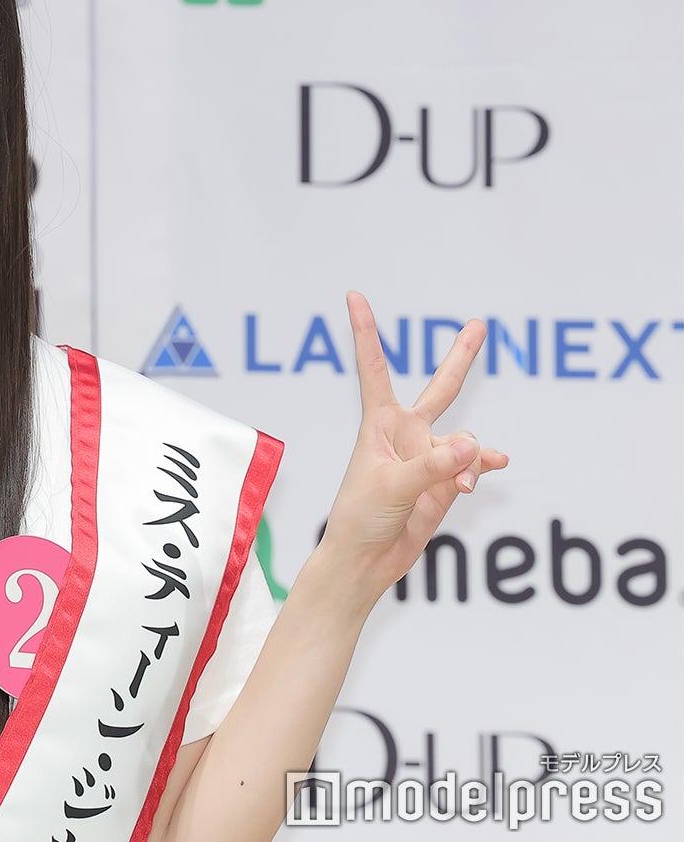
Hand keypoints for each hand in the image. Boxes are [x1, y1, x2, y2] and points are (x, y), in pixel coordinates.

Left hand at [318, 292, 508, 600]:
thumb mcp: (393, 487)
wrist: (367, 559)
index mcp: (380, 424)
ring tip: (457, 487)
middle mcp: (407, 434)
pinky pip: (476, 466)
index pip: (375, 368)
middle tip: (479, 324)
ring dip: (467, 462)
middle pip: (441, 388)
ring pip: (465, 442)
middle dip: (461, 358)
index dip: (365, 332)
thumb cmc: (360, 516)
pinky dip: (483, 469)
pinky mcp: (447, 482)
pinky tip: (500, 467)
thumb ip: (434, 466)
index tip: (354, 295)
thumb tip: (474, 446)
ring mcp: (430, 457)